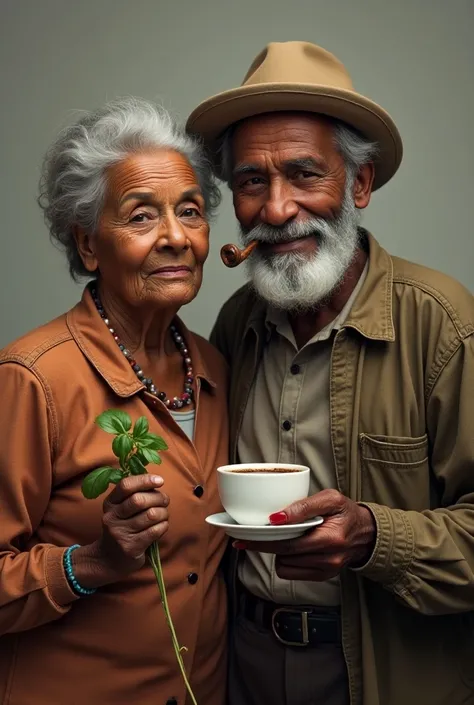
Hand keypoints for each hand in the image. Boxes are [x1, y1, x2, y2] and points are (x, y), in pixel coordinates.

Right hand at [74, 474, 168, 587]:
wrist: (108, 560)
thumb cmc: (122, 527)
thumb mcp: (120, 509)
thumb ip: (135, 495)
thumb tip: (157, 481)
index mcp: (110, 503)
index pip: (126, 486)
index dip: (145, 480)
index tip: (160, 481)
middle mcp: (111, 517)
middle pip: (140, 500)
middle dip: (158, 498)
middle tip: (165, 501)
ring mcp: (120, 534)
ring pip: (151, 515)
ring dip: (163, 513)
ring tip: (163, 515)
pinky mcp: (130, 548)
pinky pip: (155, 531)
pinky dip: (163, 526)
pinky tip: (161, 526)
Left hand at [234, 489, 375, 581]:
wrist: (366, 532)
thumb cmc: (346, 511)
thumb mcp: (329, 498)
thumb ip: (303, 506)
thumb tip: (276, 518)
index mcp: (330, 539)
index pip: (289, 543)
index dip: (264, 540)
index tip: (244, 536)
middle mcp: (329, 559)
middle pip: (284, 555)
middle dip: (263, 546)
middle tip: (245, 539)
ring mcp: (326, 571)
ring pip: (285, 567)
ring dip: (277, 553)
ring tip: (280, 537)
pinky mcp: (322, 576)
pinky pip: (292, 573)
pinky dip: (286, 561)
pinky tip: (289, 548)